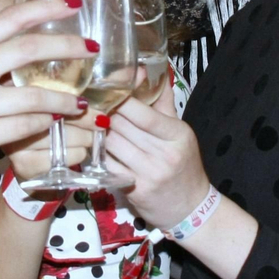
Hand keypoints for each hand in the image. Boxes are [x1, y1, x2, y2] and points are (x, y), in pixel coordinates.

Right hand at [0, 0, 88, 181]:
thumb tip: (22, 46)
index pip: (9, 19)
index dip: (45, 8)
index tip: (74, 6)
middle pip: (29, 50)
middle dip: (68, 48)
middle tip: (92, 51)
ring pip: (33, 96)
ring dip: (64, 99)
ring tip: (80, 102)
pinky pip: (22, 127)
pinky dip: (44, 125)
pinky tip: (54, 124)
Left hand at [102, 82, 211, 230]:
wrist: (190, 209)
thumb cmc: (184, 165)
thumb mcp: (180, 132)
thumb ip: (163, 102)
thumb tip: (146, 70)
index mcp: (178, 135)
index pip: (144, 114)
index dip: (121, 99)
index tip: (107, 88)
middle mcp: (164, 155)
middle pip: (122, 126)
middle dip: (103, 111)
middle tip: (89, 100)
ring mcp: (147, 174)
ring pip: (110, 144)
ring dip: (97, 131)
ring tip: (88, 119)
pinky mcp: (133, 190)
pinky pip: (106, 164)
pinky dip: (97, 152)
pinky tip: (93, 143)